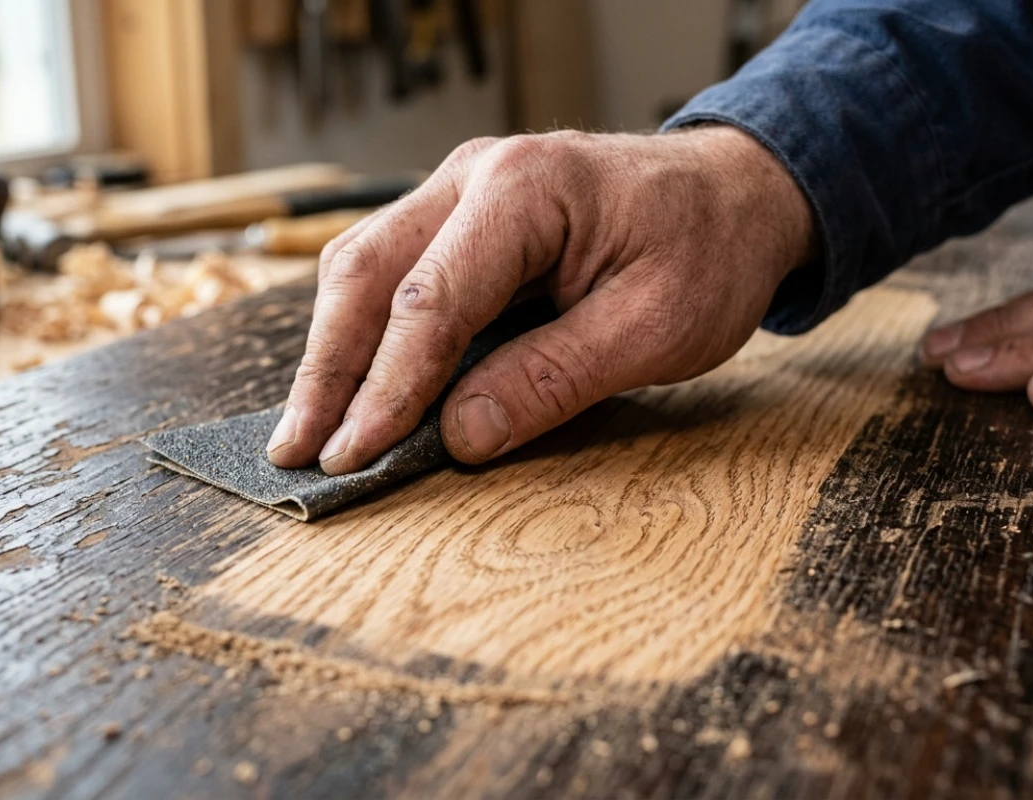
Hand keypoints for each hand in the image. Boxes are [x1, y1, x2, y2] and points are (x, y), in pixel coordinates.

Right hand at [267, 127, 816, 472]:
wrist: (734, 196)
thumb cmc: (707, 253)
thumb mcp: (654, 328)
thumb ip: (554, 378)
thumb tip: (461, 435)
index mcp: (526, 189)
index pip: (430, 300)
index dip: (387, 388)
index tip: (356, 457)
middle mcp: (475, 175)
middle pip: (368, 273)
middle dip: (328, 370)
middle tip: (297, 452)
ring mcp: (461, 190)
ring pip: (364, 268)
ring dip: (333, 352)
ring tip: (309, 430)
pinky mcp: (463, 218)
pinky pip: (394, 272)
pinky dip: (366, 332)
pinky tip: (354, 385)